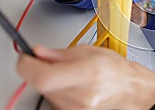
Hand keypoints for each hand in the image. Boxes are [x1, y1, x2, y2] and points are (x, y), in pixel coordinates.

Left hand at [17, 45, 154, 109]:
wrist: (128, 89)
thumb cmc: (115, 69)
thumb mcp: (89, 50)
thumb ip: (60, 52)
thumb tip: (39, 52)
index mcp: (87, 73)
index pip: (43, 76)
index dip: (28, 65)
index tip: (26, 57)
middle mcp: (80, 95)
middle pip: (42, 84)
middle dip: (39, 69)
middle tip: (47, 60)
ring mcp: (75, 108)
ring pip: (46, 92)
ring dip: (49, 80)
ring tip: (68, 72)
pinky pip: (53, 101)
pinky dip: (56, 90)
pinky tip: (70, 84)